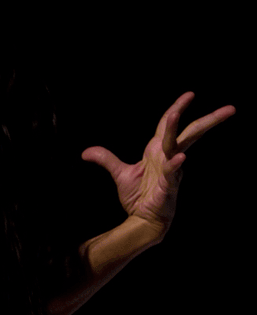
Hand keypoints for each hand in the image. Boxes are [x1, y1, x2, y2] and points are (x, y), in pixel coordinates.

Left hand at [81, 91, 235, 237]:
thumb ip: (106, 159)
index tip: (190, 94)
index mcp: (158, 151)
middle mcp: (168, 157)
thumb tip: (86, 152)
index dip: (178, 108)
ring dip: (176, 129)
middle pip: (190, 133)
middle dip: (207, 119)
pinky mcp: (168, 186)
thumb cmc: (138, 197)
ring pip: (177, 146)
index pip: (169, 125)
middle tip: (228, 109)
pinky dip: (174, 166)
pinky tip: (179, 158)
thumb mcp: (120, 174)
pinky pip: (172, 173)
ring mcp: (171, 171)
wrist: (142, 220)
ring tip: (177, 112)